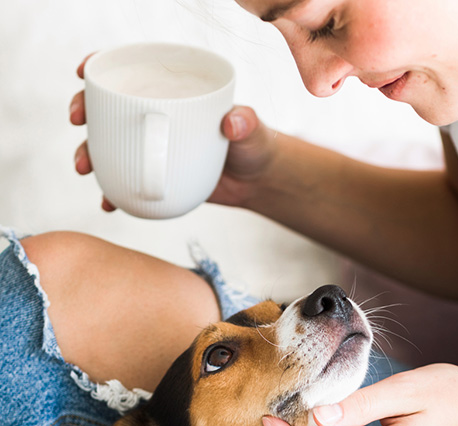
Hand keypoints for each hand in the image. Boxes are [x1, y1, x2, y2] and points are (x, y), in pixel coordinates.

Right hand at [70, 57, 276, 211]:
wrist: (256, 182)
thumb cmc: (253, 145)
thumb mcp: (252, 129)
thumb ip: (245, 122)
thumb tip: (232, 122)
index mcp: (171, 94)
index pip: (129, 73)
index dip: (100, 69)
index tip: (84, 74)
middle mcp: (155, 117)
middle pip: (105, 108)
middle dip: (83, 110)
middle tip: (79, 122)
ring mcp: (151, 148)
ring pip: (107, 147)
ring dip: (88, 154)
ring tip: (85, 168)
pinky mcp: (154, 177)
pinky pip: (124, 184)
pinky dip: (112, 193)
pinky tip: (107, 202)